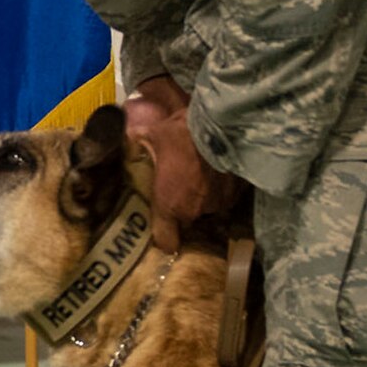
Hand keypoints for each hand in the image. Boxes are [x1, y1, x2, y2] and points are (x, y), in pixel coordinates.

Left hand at [125, 80, 241, 251]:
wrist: (220, 124)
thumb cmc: (181, 132)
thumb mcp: (154, 134)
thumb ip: (140, 142)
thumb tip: (128, 136)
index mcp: (169, 204)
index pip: (167, 242)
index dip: (166, 236)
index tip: (165, 226)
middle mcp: (195, 211)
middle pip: (188, 220)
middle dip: (185, 208)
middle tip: (182, 185)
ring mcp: (218, 204)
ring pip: (208, 208)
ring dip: (205, 197)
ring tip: (203, 175)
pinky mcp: (237, 194)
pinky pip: (226, 197)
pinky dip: (223, 188)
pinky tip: (219, 171)